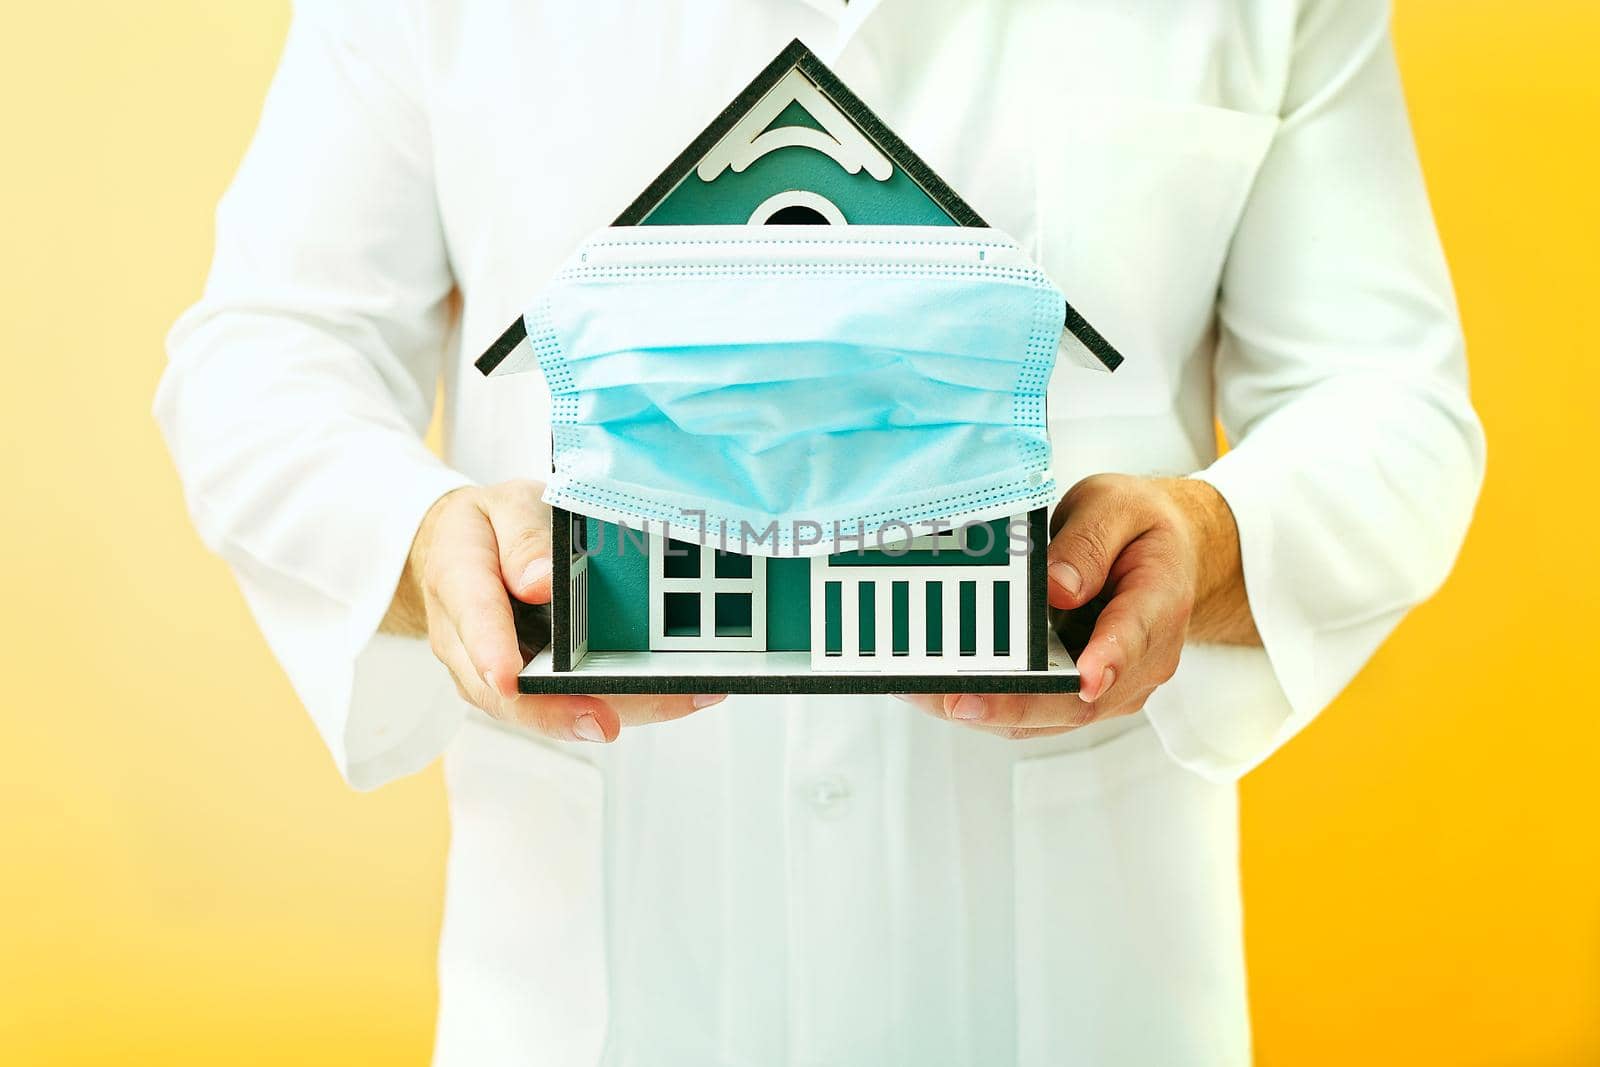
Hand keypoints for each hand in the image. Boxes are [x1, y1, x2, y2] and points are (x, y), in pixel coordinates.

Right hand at [383, 480, 724, 741]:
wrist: (459, 552)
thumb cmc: (488, 528)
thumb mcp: (504, 506)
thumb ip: (523, 538)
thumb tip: (542, 581)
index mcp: (457, 580)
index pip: (471, 616)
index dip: (491, 649)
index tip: (510, 676)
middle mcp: (469, 642)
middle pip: (505, 689)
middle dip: (556, 711)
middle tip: (605, 721)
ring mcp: (496, 673)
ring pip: (543, 708)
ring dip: (609, 709)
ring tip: (675, 699)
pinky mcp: (529, 687)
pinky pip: (572, 702)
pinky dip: (626, 701)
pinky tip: (679, 693)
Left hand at [897, 474, 1256, 738]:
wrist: (1167, 555)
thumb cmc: (1141, 531)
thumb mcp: (1120, 508)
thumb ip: (1091, 542)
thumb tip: (1057, 587)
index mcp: (1158, 604)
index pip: (1132, 638)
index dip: (1106, 662)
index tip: (1083, 677)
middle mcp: (1139, 662)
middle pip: (1080, 700)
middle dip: (1015, 705)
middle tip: (959, 698)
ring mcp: (1110, 687)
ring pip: (1048, 715)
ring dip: (988, 711)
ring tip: (927, 694)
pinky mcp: (1079, 696)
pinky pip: (1033, 710)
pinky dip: (989, 704)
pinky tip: (940, 690)